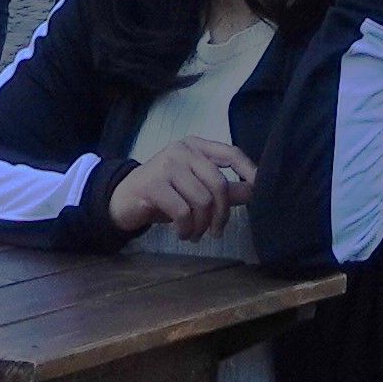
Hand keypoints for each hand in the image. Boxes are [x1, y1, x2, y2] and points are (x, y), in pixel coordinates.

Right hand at [104, 136, 254, 239]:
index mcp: (196, 147)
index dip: (248, 170)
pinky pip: (182, 211)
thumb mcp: (194, 189)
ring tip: (194, 234)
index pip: (230, 153)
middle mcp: (183, 150)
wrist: (123, 200)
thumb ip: (222, 188)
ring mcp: (167, 164)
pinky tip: (182, 233)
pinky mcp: (153, 184)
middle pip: (218, 183)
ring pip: (202, 200)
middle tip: (215, 232)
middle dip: (221, 214)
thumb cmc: (164, 194)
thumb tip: (254, 191)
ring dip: (201, 225)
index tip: (259, 189)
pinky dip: (186, 228)